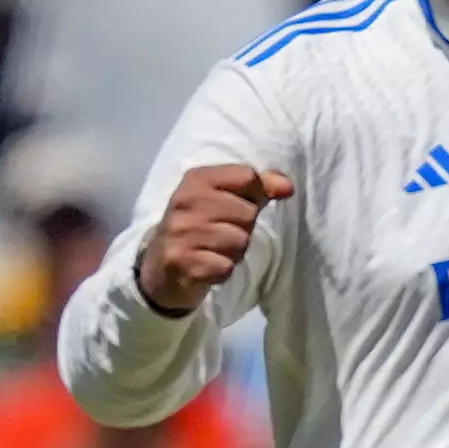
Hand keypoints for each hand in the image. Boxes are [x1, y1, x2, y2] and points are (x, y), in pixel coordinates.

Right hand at [136, 161, 290, 314]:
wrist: (161, 266)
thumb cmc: (203, 228)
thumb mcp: (226, 199)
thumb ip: (259, 188)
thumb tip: (287, 186)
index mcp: (197, 179)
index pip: (247, 176)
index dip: (254, 195)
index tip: (238, 205)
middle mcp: (185, 200)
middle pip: (248, 212)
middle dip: (243, 228)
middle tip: (221, 234)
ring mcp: (180, 231)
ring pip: (240, 241)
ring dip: (234, 252)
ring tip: (214, 250)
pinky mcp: (180, 261)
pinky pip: (226, 267)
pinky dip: (222, 271)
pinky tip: (207, 266)